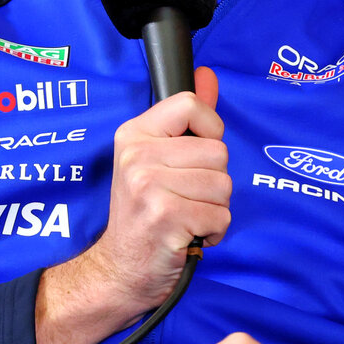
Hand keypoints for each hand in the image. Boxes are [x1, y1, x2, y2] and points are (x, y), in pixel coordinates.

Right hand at [35, 67, 229, 343]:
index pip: (191, 105)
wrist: (119, 268)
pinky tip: (188, 236)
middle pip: (218, 152)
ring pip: (224, 185)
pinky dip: (213, 232)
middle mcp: (137, 156)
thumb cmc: (143, 213)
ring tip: (186, 217)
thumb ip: (186, 118)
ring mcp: (149, 186)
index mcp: (133, 134)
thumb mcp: (156, 159)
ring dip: (215, 209)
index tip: (193, 156)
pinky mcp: (166, 218)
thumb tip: (208, 75)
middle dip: (213, 182)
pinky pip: (221, 216)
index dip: (208, 131)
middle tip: (184, 199)